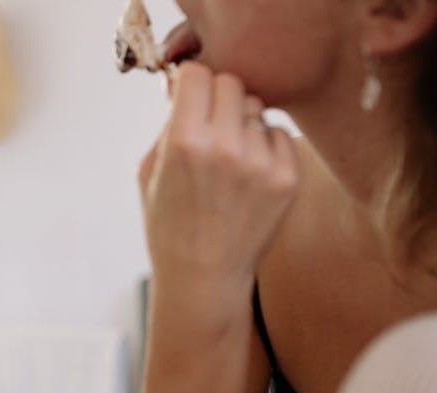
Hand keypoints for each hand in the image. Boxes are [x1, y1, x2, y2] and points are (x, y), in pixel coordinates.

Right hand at [139, 62, 299, 306]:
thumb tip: (187, 81)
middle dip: (217, 99)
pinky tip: (248, 176)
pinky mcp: (287, 178)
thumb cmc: (169, 222)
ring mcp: (261, 164)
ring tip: (228, 161)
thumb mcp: (150, 170)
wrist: (203, 276)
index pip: (198, 73)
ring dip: (242, 124)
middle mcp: (225, 147)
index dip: (190, 84)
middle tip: (210, 127)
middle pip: (231, 83)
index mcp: (184, 142)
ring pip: (256, 109)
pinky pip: (280, 134)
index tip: (189, 99)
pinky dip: (265, 147)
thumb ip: (169, 122)